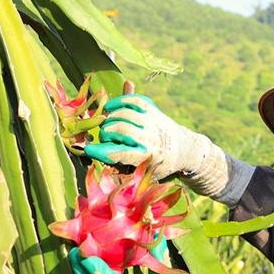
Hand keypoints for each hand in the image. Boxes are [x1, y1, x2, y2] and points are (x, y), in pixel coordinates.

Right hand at [88, 94, 229, 194]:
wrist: (185, 149)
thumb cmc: (156, 165)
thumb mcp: (141, 172)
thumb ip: (119, 166)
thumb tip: (97, 164)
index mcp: (147, 157)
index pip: (122, 153)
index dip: (103, 151)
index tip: (89, 149)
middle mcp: (151, 138)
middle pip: (121, 130)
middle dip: (106, 133)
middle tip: (105, 137)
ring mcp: (153, 122)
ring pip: (126, 114)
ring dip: (111, 118)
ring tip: (108, 124)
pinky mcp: (154, 111)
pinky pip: (136, 100)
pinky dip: (120, 101)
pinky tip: (111, 107)